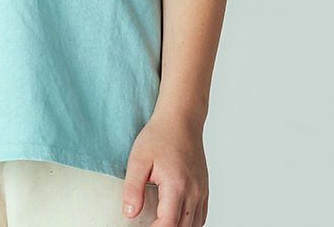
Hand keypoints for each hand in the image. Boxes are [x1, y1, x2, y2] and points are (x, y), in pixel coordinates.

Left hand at [122, 111, 208, 225]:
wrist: (181, 118)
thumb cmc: (160, 135)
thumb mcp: (138, 159)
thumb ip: (132, 188)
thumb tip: (129, 213)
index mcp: (176, 185)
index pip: (168, 224)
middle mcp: (193, 191)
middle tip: (149, 224)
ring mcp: (202, 191)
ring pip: (195, 225)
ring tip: (160, 221)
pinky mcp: (204, 188)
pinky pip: (201, 216)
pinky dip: (190, 223)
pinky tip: (176, 218)